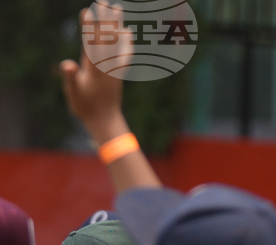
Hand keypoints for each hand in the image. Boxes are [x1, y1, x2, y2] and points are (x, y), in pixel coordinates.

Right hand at [59, 5, 130, 143]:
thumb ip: (71, 78)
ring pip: (116, 43)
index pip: (90, 44)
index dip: (89, 28)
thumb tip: (67, 64)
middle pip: (106, 39)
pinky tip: (127, 31)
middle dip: (105, 20)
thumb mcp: (73, 93)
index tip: (88, 12)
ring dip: (116, 25)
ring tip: (117, 7)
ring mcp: (113, 68)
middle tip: (105, 1)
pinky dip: (126, 42)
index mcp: (93, 69)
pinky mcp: (118, 72)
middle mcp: (105, 66)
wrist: (105, 120)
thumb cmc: (85, 108)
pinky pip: (124, 55)